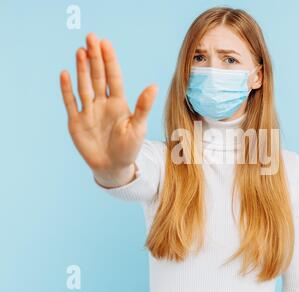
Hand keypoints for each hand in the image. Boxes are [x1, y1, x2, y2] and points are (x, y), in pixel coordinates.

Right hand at [59, 33, 157, 183]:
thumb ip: (143, 106)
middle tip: (91, 38)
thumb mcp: (138, 127)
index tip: (105, 43)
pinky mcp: (77, 121)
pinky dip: (67, 89)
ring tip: (80, 50)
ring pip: (84, 85)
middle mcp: (103, 103)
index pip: (114, 77)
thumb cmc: (129, 147)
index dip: (110, 60)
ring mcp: (89, 111)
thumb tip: (154, 86)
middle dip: (94, 58)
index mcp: (119, 103)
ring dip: (82, 69)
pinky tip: (65, 74)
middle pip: (98, 76)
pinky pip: (71, 102)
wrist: (113, 167)